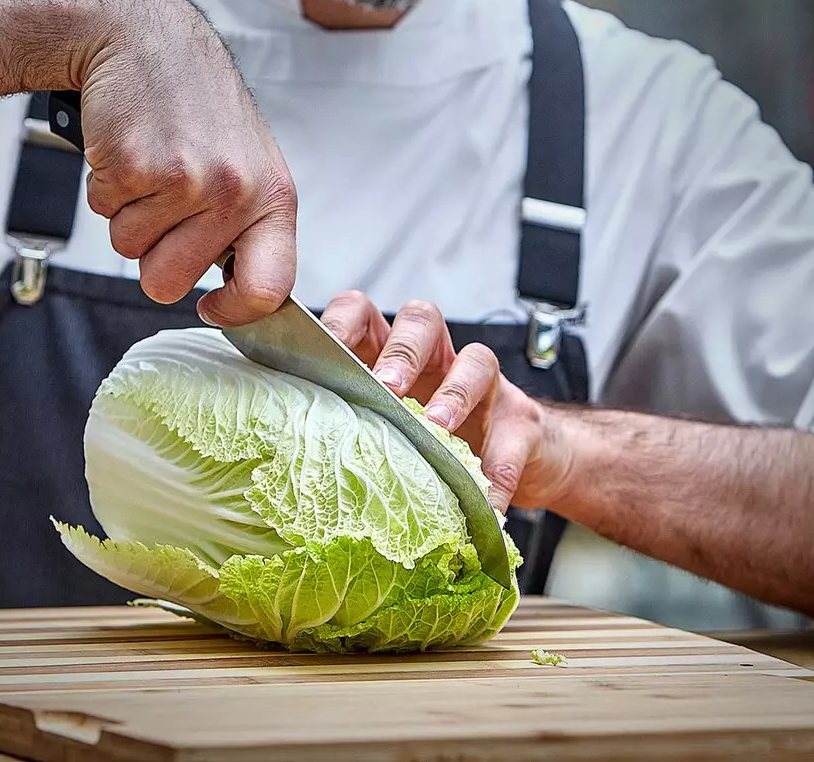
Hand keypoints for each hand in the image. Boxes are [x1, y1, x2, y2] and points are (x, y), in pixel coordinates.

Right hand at [73, 0, 297, 325]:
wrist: (147, 38)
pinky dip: (105, 186)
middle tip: (163, 203)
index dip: (234, 312)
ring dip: (128, 214)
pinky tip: (129, 147)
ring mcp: (185, 180)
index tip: (211, 306)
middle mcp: (235, 191)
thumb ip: (248, 226)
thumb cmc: (195, 104)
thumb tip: (242, 294)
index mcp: (274, 196)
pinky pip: (103, 212)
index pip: (269, 288)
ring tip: (150, 164)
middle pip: (169, 283)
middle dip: (153, 254)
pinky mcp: (134, 166)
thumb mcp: (248, 163)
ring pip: (130, 251)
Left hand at [320, 291, 566, 512]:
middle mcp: (437, 358)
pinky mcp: (520, 418)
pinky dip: (498, 467)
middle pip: (421, 321)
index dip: (342, 323)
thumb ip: (353, 434)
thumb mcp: (386, 434)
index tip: (321, 351)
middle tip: (385, 387)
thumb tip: (293, 468)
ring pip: (475, 357)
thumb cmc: (430, 445)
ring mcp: (483, 383)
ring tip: (437, 427)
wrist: (516, 461)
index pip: (363, 314)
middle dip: (402, 351)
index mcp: (391, 354)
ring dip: (454, 392)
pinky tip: (487, 499)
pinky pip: (514, 433)